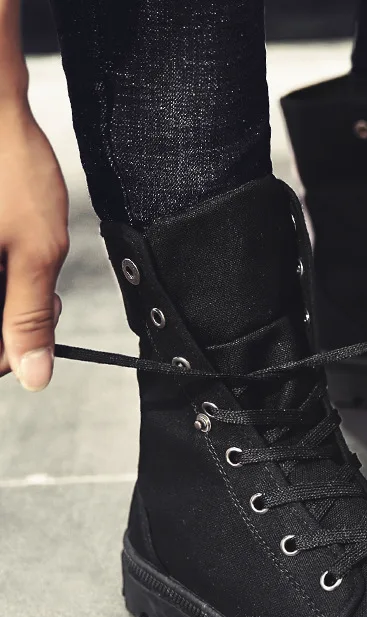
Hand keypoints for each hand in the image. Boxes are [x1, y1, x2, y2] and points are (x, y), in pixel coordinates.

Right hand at [0, 103, 67, 389]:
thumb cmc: (6, 165)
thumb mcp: (34, 250)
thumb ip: (29, 317)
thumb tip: (34, 375)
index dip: (6, 355)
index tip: (33, 342)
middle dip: (5, 322)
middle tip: (37, 292)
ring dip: (2, 296)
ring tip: (22, 263)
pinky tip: (6, 250)